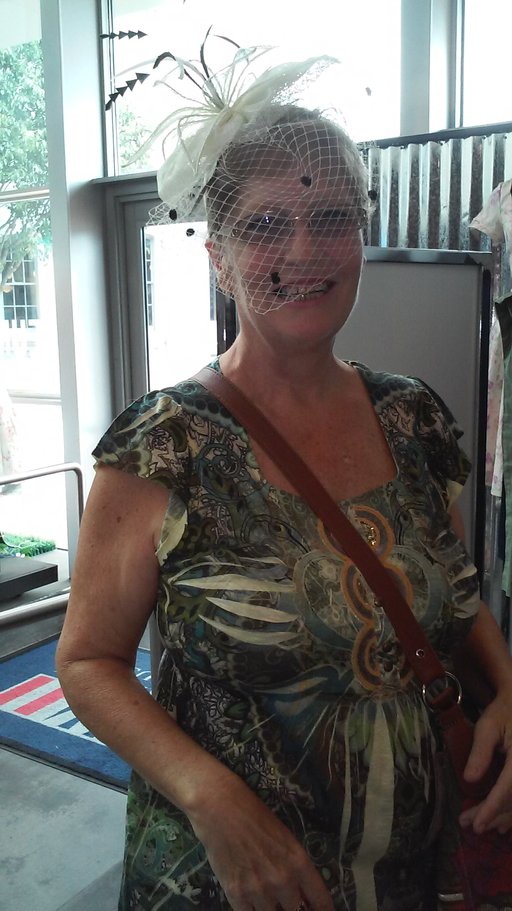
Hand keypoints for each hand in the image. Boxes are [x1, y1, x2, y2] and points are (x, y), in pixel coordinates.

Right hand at [188, 773, 333, 910]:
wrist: (220, 807)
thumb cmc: (254, 814)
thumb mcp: (284, 838)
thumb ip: (295, 867)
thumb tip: (301, 893)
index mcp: (299, 862)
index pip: (320, 901)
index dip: (322, 910)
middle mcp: (282, 880)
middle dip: (293, 907)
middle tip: (287, 900)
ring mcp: (259, 890)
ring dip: (272, 909)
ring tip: (266, 896)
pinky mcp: (236, 894)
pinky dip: (252, 910)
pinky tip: (251, 901)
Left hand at [460, 692, 511, 833]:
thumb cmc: (504, 713)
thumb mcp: (488, 726)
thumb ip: (481, 752)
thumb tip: (469, 779)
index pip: (507, 788)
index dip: (492, 808)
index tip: (477, 824)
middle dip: (491, 815)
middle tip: (468, 824)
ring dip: (501, 817)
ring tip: (478, 825)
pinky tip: (500, 826)